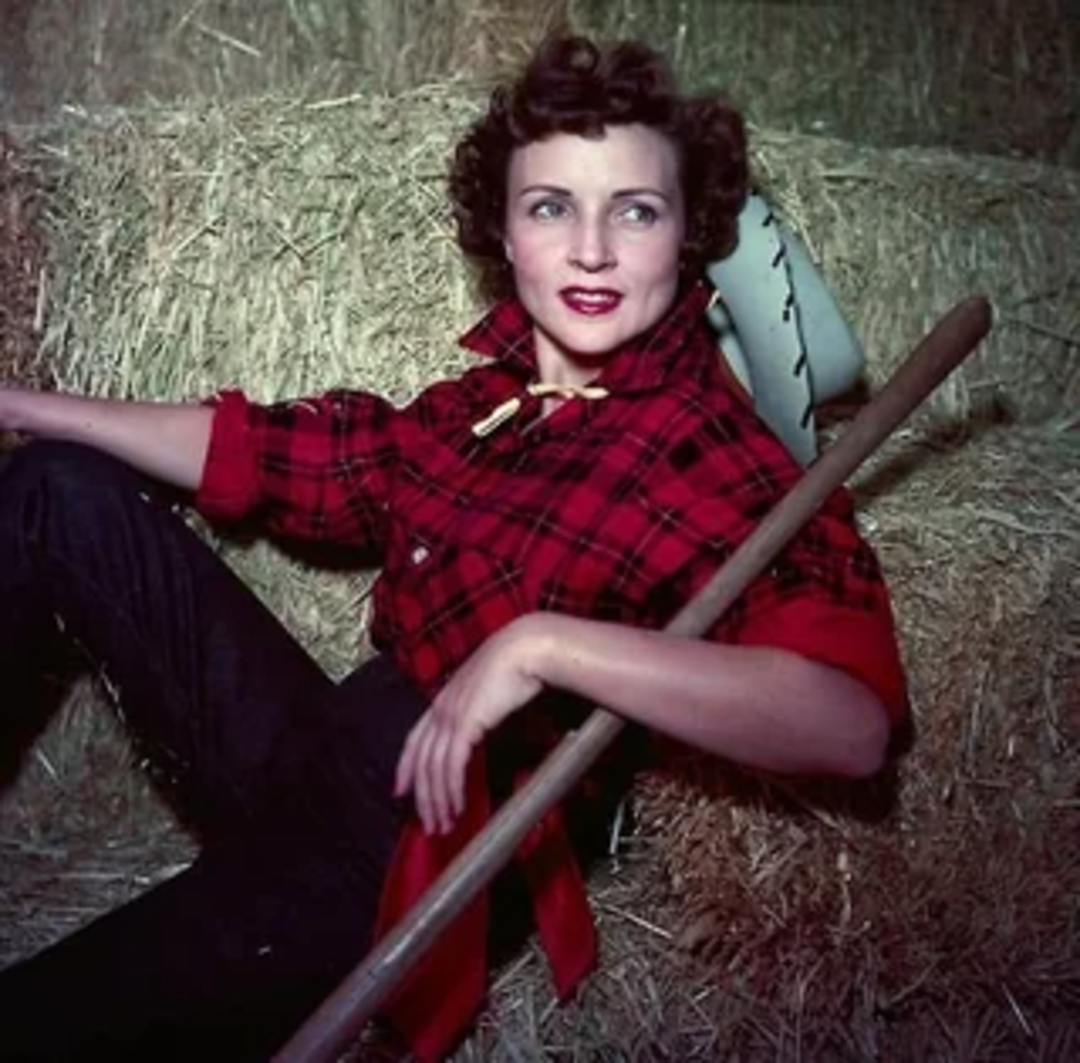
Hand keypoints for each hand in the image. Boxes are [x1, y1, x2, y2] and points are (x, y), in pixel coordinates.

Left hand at [394, 614, 551, 835]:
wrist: (526, 647)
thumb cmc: (517, 663)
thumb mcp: (491, 690)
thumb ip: (481, 708)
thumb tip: (484, 723)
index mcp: (445, 698)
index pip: (415, 740)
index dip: (405, 768)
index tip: (401, 791)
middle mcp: (441, 707)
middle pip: (421, 761)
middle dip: (422, 797)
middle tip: (428, 824)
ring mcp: (451, 714)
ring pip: (433, 768)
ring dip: (437, 801)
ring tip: (444, 824)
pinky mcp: (466, 723)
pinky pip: (452, 765)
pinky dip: (452, 789)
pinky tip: (457, 805)